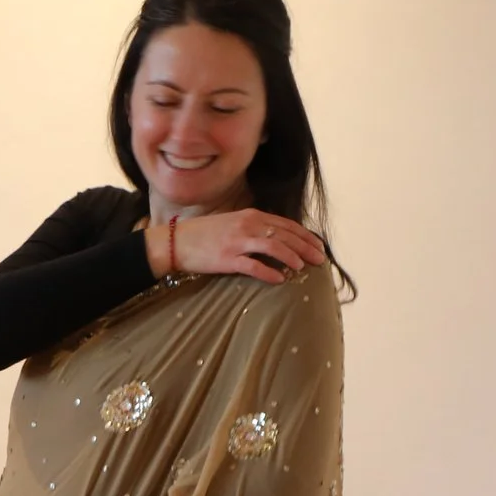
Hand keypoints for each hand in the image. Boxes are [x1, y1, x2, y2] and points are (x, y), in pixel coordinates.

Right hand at [164, 209, 329, 284]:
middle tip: (320, 260)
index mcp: (251, 216)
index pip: (287, 225)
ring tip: (302, 267)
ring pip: (274, 248)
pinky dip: (269, 273)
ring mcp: (238, 242)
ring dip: (291, 257)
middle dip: (306, 248)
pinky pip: (253, 266)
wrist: (175, 241)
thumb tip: (276, 239)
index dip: (306, 236)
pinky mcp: (227, 259)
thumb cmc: (203, 234)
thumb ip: (254, 228)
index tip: (319, 247)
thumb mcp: (232, 223)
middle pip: (285, 236)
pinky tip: (280, 279)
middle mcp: (248, 226)